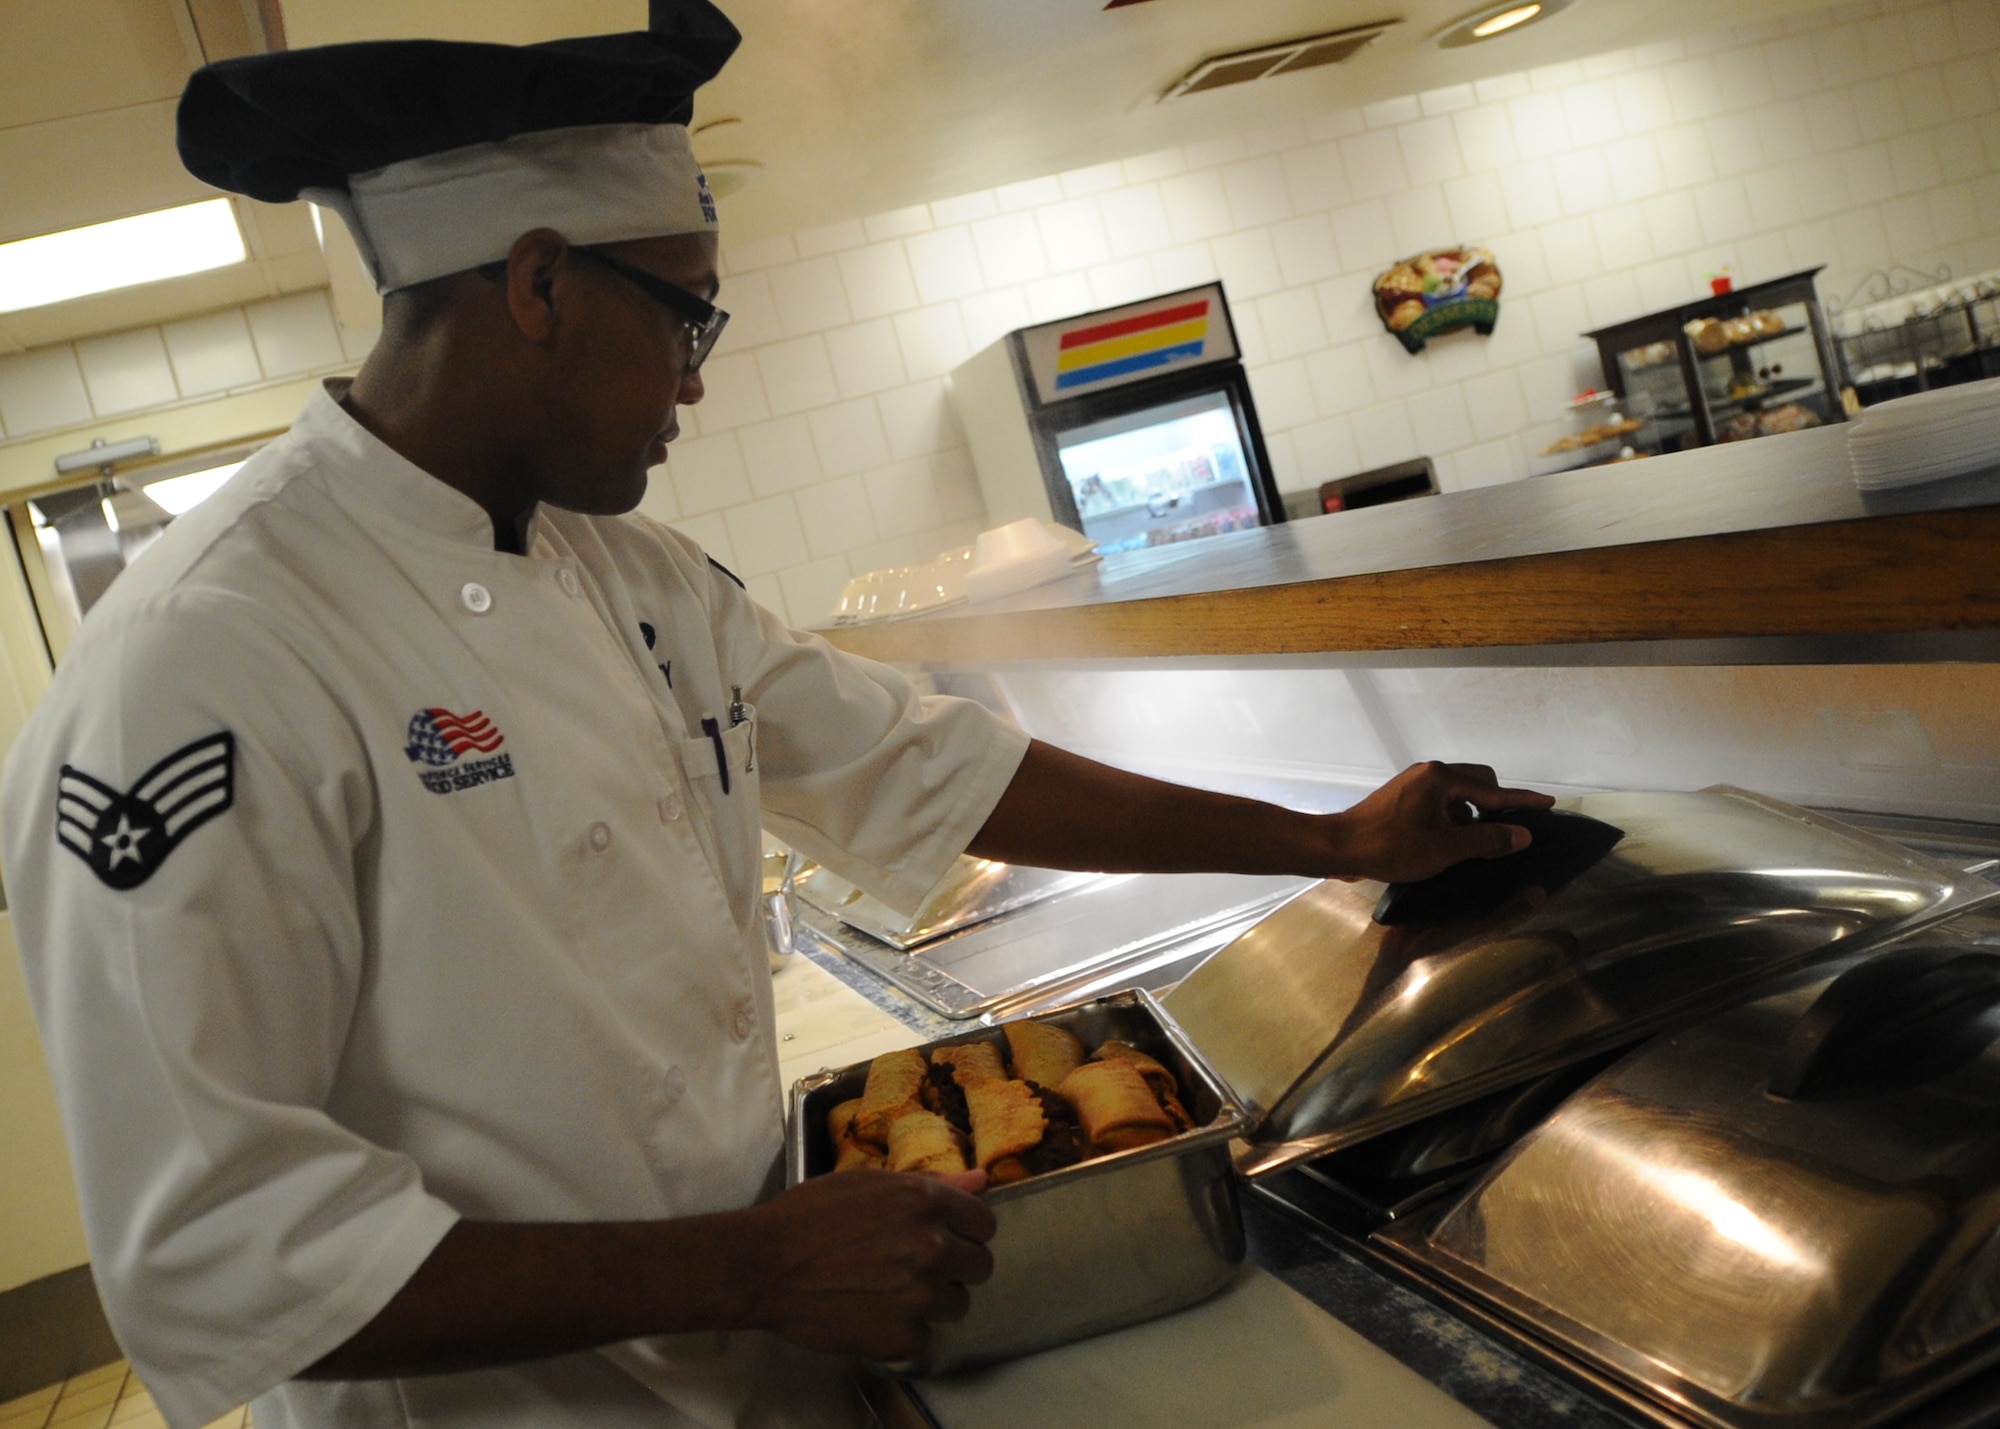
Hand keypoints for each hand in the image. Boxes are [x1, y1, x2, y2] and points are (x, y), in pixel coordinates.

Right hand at [742, 1168, 995, 1359]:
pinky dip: (901, 1331)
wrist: (764, 1264)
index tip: (944, 1238)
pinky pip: (924, 1336)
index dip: (965, 1232)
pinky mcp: (903, 1337)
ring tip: (887, 1290)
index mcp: (927, 1203)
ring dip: (931, 1300)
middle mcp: (933, 1247)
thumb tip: (982, 1180)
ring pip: (957, 1304)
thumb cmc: (810, 1216)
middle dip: (954, 1267)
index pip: (985, 1224)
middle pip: (980, 1266)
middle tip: (912, 1266)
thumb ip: (934, 1184)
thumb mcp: (870, 1184)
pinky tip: (870, 1312)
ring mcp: (921, 1295)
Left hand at [1326, 761, 1553, 883]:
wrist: (1339, 847)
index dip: (1523, 801)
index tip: (1549, 803)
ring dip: (1472, 816)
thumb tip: (1522, 835)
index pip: (1493, 790)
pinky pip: (1441, 802)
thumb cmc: (1390, 847)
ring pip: (1459, 794)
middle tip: (1506, 833)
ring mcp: (1414, 784)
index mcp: (1441, 778)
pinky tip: (1450, 842)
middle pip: (1478, 784)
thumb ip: (1488, 840)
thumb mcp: (1446, 848)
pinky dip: (1453, 818)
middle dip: (1496, 806)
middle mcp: (1428, 773)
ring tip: (1476, 845)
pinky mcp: (1403, 798)